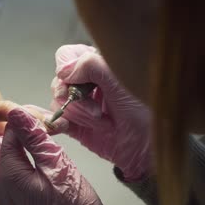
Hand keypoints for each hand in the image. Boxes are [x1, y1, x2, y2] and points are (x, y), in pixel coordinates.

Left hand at [0, 108, 125, 204]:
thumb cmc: (72, 202)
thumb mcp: (55, 161)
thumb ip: (34, 136)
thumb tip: (18, 114)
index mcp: (9, 175)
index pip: (5, 137)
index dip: (22, 124)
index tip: (37, 122)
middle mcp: (2, 191)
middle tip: (17, 141)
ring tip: (21, 158)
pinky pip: (1, 197)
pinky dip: (8, 185)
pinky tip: (26, 181)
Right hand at [51, 44, 150, 181]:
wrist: (149, 148)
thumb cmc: (146, 112)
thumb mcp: (122, 82)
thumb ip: (92, 67)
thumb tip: (63, 71)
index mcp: (99, 66)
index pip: (68, 56)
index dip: (67, 69)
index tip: (76, 83)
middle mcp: (87, 83)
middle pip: (59, 82)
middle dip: (76, 99)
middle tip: (97, 111)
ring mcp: (80, 105)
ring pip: (58, 103)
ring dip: (78, 115)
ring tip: (101, 124)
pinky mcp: (76, 126)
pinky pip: (55, 120)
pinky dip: (55, 122)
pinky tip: (61, 126)